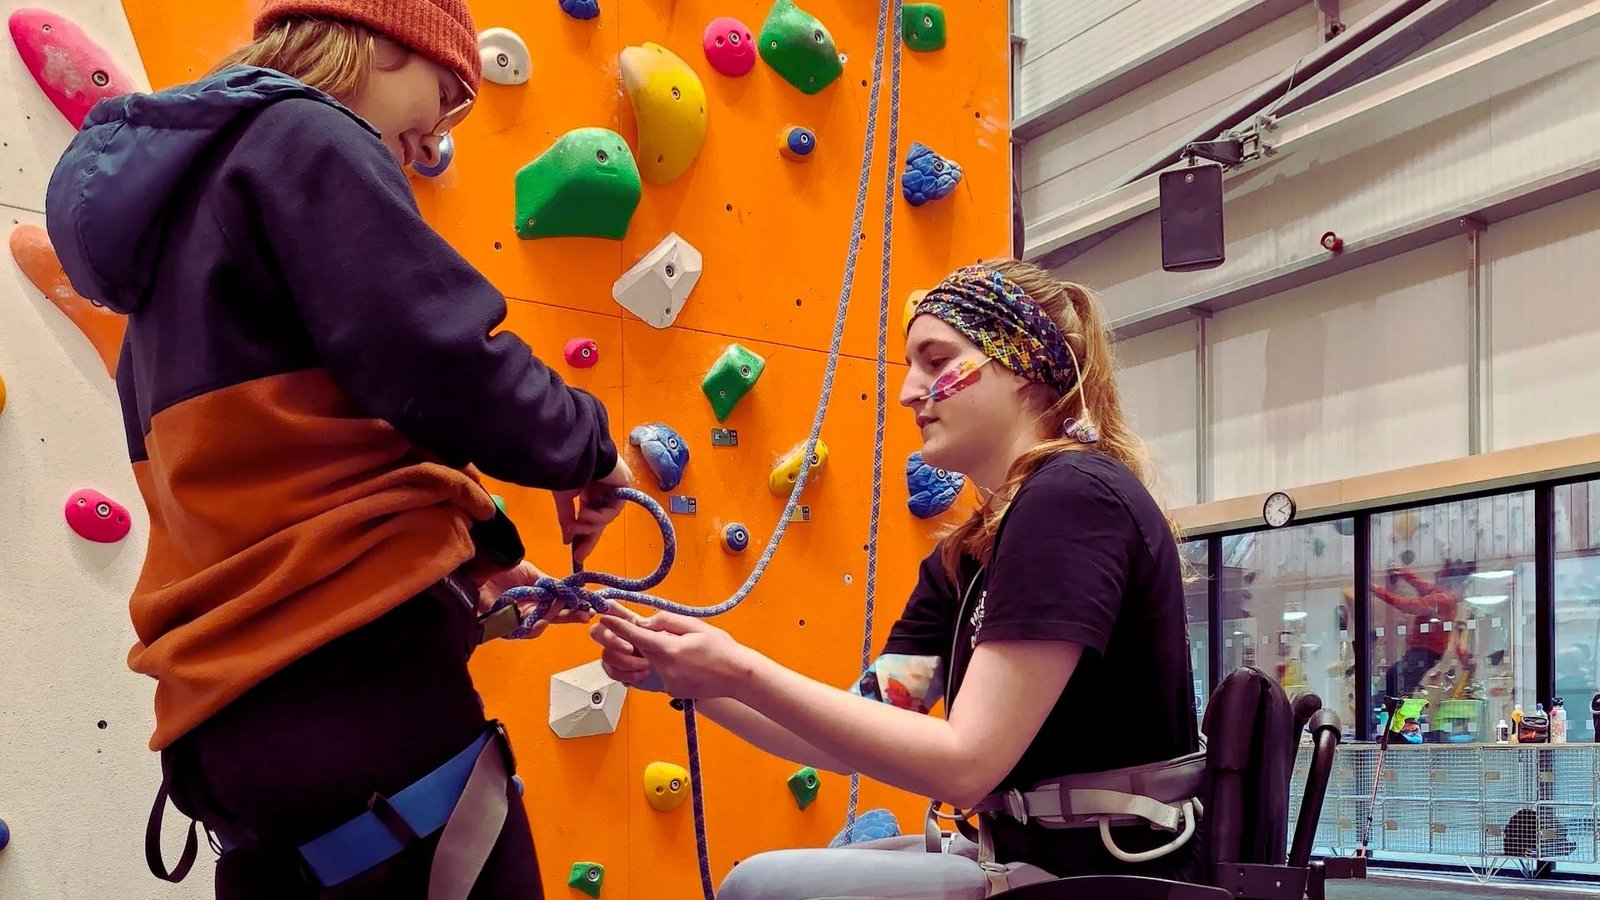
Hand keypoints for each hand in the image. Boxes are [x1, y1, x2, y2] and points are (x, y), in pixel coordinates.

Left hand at [474, 560, 591, 638]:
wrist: (474, 571)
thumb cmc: (499, 568)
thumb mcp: (529, 571)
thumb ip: (548, 582)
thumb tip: (567, 590)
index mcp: (535, 595)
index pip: (557, 604)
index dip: (573, 606)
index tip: (589, 606)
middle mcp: (527, 609)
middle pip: (553, 617)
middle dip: (570, 616)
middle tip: (585, 614)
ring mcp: (517, 619)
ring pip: (541, 625)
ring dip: (552, 616)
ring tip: (558, 606)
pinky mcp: (504, 627)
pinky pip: (524, 631)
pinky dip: (536, 625)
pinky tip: (543, 617)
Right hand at [553, 457, 633, 566]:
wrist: (578, 452)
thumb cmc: (569, 468)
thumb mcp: (564, 497)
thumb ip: (567, 518)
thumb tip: (566, 540)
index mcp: (590, 491)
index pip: (590, 517)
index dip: (584, 536)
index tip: (577, 555)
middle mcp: (604, 491)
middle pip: (600, 521)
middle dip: (588, 537)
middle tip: (579, 555)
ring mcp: (615, 490)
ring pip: (605, 518)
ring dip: (589, 525)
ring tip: (577, 522)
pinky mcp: (624, 488)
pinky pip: (613, 510)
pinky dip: (599, 515)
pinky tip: (586, 510)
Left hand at [589, 608, 753, 700]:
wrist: (736, 676)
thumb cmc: (720, 647)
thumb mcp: (695, 625)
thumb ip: (666, 621)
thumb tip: (645, 622)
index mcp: (667, 649)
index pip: (632, 633)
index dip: (615, 622)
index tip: (604, 614)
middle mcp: (661, 668)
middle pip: (625, 653)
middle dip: (618, 639)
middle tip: (622, 628)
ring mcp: (663, 682)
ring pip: (631, 667)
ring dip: (630, 654)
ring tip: (643, 643)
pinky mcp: (667, 690)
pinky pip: (646, 676)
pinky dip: (645, 665)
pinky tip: (657, 658)